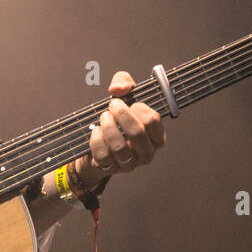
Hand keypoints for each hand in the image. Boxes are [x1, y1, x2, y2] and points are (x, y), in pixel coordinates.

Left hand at [75, 70, 165, 188]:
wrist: (97, 142)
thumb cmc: (117, 117)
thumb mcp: (124, 96)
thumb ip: (124, 82)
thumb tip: (118, 89)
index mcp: (157, 135)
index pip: (153, 120)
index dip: (139, 108)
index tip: (130, 102)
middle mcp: (146, 152)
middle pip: (137, 133)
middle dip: (121, 115)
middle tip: (112, 105)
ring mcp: (129, 163)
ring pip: (119, 146)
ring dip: (108, 127)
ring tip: (103, 117)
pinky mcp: (111, 168)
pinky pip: (103, 155)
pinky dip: (96, 140)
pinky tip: (95, 131)